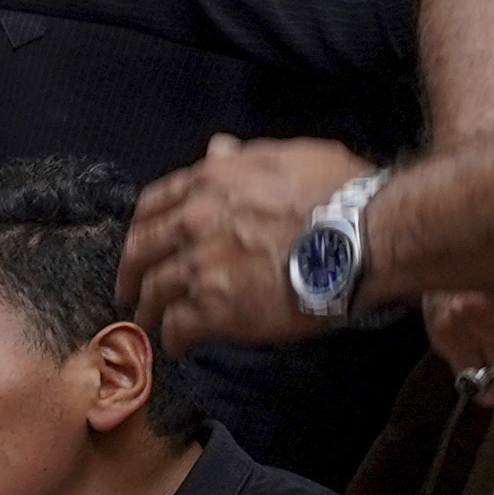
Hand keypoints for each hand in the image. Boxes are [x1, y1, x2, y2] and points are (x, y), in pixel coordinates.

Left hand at [122, 136, 376, 349]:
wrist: (363, 236)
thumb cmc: (341, 195)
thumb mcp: (290, 156)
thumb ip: (244, 158)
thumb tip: (218, 148)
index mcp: (211, 181)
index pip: (154, 203)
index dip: (143, 226)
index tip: (141, 241)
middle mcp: (194, 221)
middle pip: (141, 249)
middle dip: (131, 271)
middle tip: (129, 288)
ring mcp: (200, 265)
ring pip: (154, 291)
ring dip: (149, 309)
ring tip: (149, 322)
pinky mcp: (214, 307)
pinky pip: (178, 327)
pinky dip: (174, 338)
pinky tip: (178, 346)